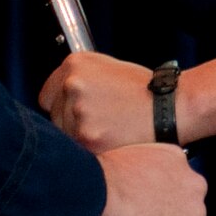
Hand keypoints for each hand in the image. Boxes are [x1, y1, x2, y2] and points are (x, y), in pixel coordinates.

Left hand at [40, 51, 154, 152]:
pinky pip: (78, 150)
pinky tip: (110, 139)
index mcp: (75, 65)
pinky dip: (92, 149)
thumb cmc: (144, 90)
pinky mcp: (87, 137)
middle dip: (71, 123)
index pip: (46, 95)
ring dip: (81, 137)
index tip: (73, 112)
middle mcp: (72, 85)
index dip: (61, 107)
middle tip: (98, 122)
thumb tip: (60, 91)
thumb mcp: (109, 67)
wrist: (169, 109)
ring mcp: (77, 112)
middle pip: (54, 117)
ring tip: (108, 130)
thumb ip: (81, 77)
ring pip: (65, 135)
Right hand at [91, 143, 209, 215]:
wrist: (94, 195)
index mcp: (176, 158)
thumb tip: (131, 194)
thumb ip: (139, 175)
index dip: (162, 203)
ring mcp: (196, 214)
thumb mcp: (124, 162)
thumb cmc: (96, 178)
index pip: (180, 186)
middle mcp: (194, 183)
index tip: (146, 212)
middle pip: (190, 212)